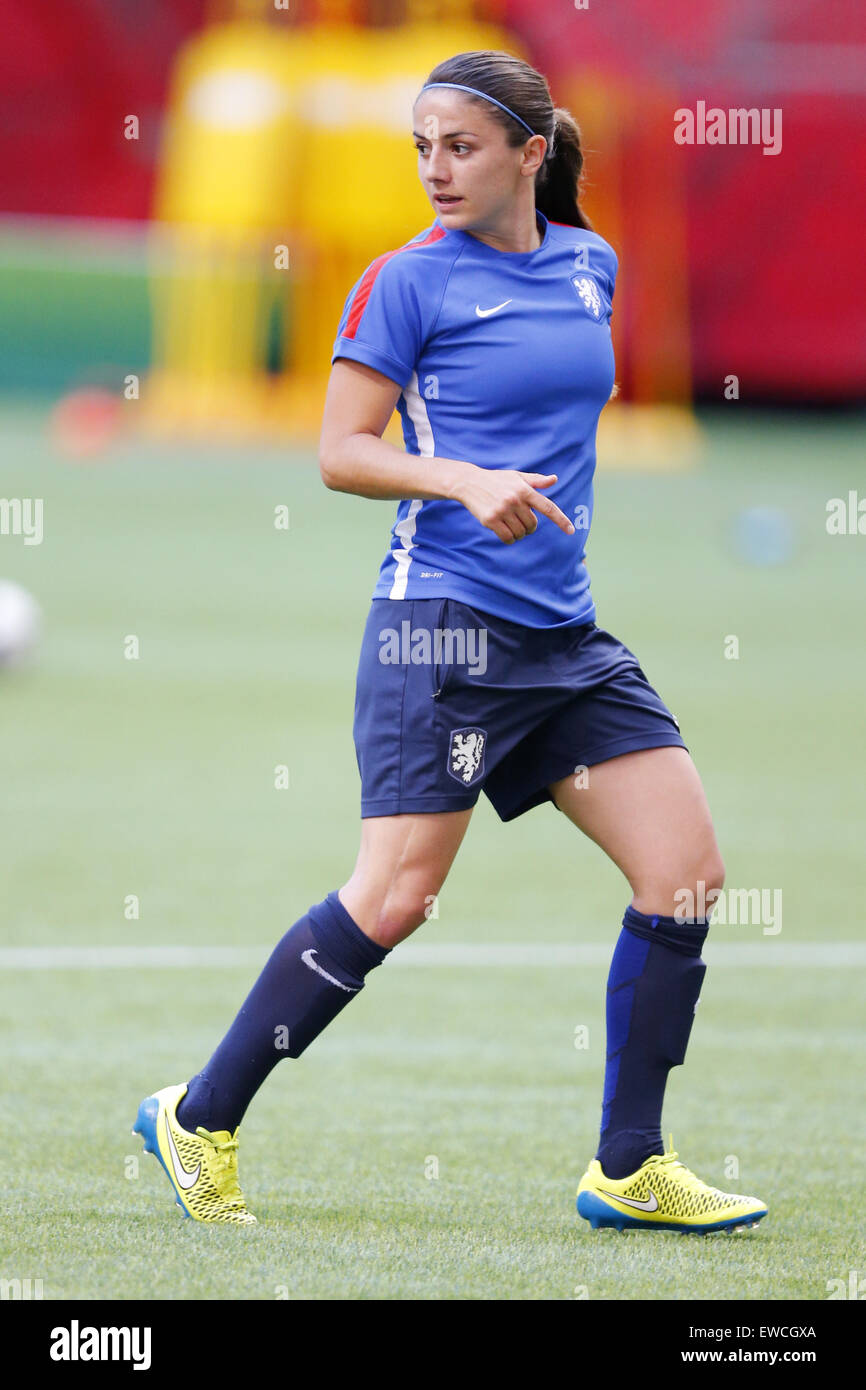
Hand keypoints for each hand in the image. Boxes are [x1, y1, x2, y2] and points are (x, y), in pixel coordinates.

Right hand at [454, 467, 574, 544]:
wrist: (469, 482)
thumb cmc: (496, 480)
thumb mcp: (516, 477)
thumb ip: (536, 481)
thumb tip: (554, 479)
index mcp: (524, 490)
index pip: (548, 507)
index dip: (561, 520)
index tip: (571, 530)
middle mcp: (515, 500)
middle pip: (532, 525)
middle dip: (529, 527)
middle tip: (520, 520)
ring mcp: (502, 510)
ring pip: (520, 533)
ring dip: (518, 534)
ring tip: (511, 524)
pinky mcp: (490, 520)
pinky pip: (507, 538)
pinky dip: (509, 539)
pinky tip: (504, 532)